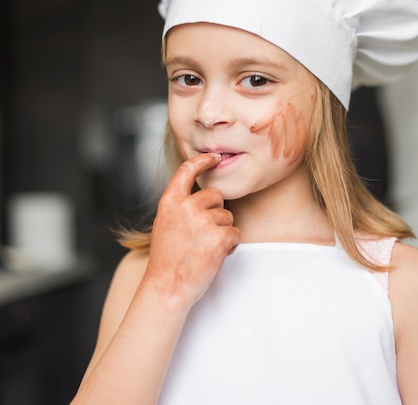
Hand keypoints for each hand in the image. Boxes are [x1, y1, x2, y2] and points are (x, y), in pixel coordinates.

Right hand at [142, 153, 239, 307]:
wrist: (167, 287)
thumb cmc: (168, 259)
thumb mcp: (165, 223)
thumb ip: (180, 206)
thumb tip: (202, 195)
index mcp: (170, 202)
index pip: (187, 170)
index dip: (202, 161)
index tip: (214, 157)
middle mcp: (186, 207)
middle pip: (216, 195)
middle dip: (216, 212)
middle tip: (202, 235)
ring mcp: (202, 221)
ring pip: (227, 216)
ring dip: (222, 231)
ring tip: (204, 249)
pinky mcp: (219, 238)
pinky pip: (235, 233)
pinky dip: (230, 245)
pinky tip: (214, 256)